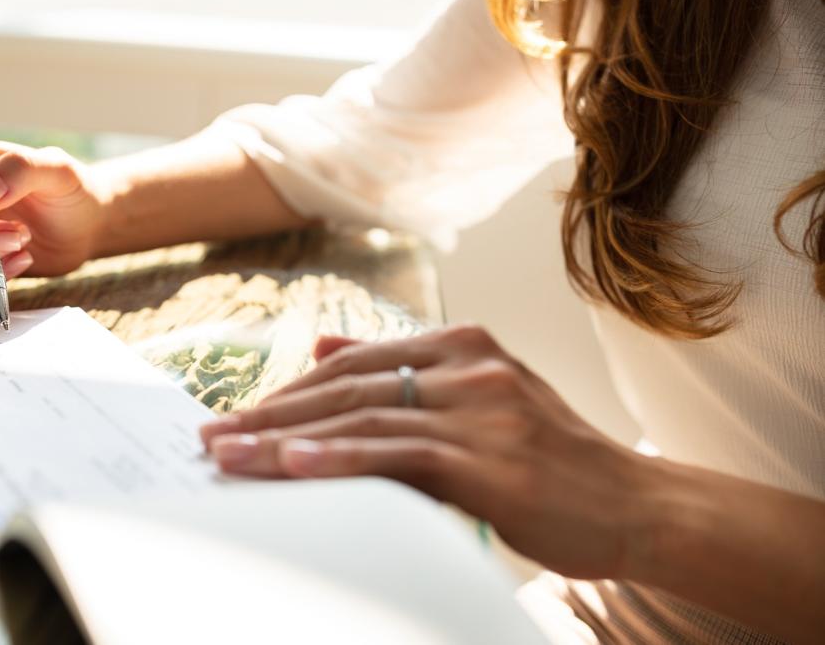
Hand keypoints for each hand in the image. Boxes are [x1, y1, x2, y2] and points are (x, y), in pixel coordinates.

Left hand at [199, 325, 656, 579]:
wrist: (638, 504)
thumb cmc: (552, 461)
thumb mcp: (480, 399)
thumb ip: (403, 370)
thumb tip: (320, 346)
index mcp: (463, 345)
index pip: (352, 362)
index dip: (287, 389)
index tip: (237, 414)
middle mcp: (469, 366)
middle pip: (345, 386)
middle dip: (271, 413)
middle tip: (212, 437)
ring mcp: (482, 409)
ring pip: (363, 417)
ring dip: (286, 437)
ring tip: (229, 456)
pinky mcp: (492, 458)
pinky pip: (400, 454)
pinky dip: (341, 456)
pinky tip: (295, 464)